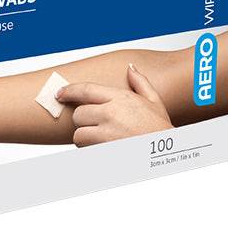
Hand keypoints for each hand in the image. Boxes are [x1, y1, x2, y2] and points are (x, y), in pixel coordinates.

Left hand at [56, 64, 172, 146]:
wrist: (169, 159)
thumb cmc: (160, 132)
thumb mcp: (155, 103)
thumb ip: (141, 84)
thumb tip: (130, 68)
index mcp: (121, 99)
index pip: (85, 90)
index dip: (68, 91)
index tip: (59, 94)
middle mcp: (111, 114)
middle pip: (79, 114)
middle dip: (83, 122)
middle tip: (97, 127)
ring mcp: (106, 135)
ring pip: (79, 135)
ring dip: (85, 139)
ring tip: (103, 141)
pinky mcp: (102, 152)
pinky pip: (85, 151)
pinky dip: (90, 152)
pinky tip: (106, 151)